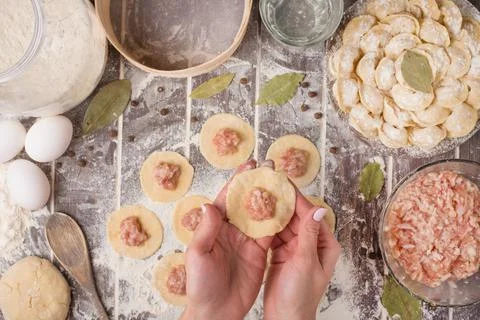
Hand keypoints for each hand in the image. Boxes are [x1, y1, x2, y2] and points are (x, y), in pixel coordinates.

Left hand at [181, 160, 272, 319]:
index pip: (228, 198)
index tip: (251, 164)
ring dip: (272, 199)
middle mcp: (232, 230)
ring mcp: (247, 241)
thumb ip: (206, 229)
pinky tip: (289, 209)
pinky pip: (271, 234)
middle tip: (272, 168)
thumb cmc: (200, 285)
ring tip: (284, 183)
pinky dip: (280, 221)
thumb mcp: (198, 254)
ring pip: (262, 215)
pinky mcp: (259, 253)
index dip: (239, 180)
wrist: (216, 311)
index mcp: (215, 226)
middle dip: (259, 184)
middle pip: (248, 202)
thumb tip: (210, 204)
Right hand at [264, 189, 341, 319]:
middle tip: (268, 186)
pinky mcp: (281, 254)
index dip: (297, 199)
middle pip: (297, 217)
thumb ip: (309, 235)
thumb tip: (318, 209)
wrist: (285, 317)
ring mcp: (296, 248)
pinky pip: (275, 235)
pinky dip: (268, 227)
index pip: (310, 215)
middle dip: (283, 203)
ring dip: (274, 213)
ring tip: (260, 196)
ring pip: (284, 224)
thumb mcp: (306, 262)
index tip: (284, 183)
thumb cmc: (300, 296)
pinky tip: (258, 216)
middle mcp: (311, 244)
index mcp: (325, 244)